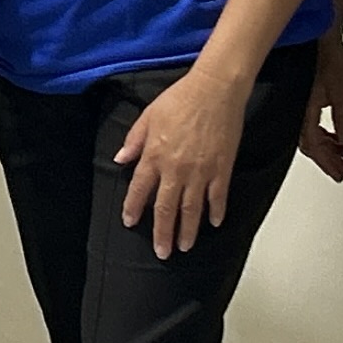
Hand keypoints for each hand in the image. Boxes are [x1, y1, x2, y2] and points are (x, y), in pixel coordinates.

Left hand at [116, 62, 253, 258]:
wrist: (215, 90)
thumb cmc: (180, 98)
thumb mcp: (147, 116)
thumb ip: (134, 141)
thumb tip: (120, 160)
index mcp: (154, 156)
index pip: (139, 190)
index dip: (133, 209)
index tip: (130, 222)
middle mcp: (175, 169)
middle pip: (166, 209)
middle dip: (162, 233)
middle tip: (162, 252)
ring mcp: (200, 171)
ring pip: (192, 210)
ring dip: (188, 231)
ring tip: (184, 247)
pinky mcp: (221, 169)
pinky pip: (218, 197)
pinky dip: (216, 212)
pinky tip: (214, 224)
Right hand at [301, 36, 342, 181]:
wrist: (319, 36)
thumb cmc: (327, 57)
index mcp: (304, 112)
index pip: (314, 147)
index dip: (328, 163)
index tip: (340, 174)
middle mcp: (298, 111)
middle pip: (311, 145)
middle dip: (330, 159)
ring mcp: (300, 105)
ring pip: (312, 135)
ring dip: (330, 146)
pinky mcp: (305, 98)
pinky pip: (313, 123)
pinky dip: (327, 133)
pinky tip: (337, 133)